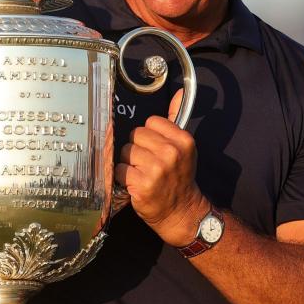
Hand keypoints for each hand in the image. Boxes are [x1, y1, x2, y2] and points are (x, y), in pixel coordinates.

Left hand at [115, 89, 207, 245]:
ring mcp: (156, 169)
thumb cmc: (179, 177)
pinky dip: (124, 177)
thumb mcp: (183, 147)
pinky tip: (136, 184)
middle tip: (148, 164)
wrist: (181, 211)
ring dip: (130, 164)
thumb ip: (175, 119)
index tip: (156, 149)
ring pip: (126, 152)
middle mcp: (170, 153)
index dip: (149, 136)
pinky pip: (120, 170)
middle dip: (137, 149)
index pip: (150, 123)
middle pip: (135, 136)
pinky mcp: (141, 185)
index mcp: (182, 140)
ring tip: (143, 174)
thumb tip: (179, 92)